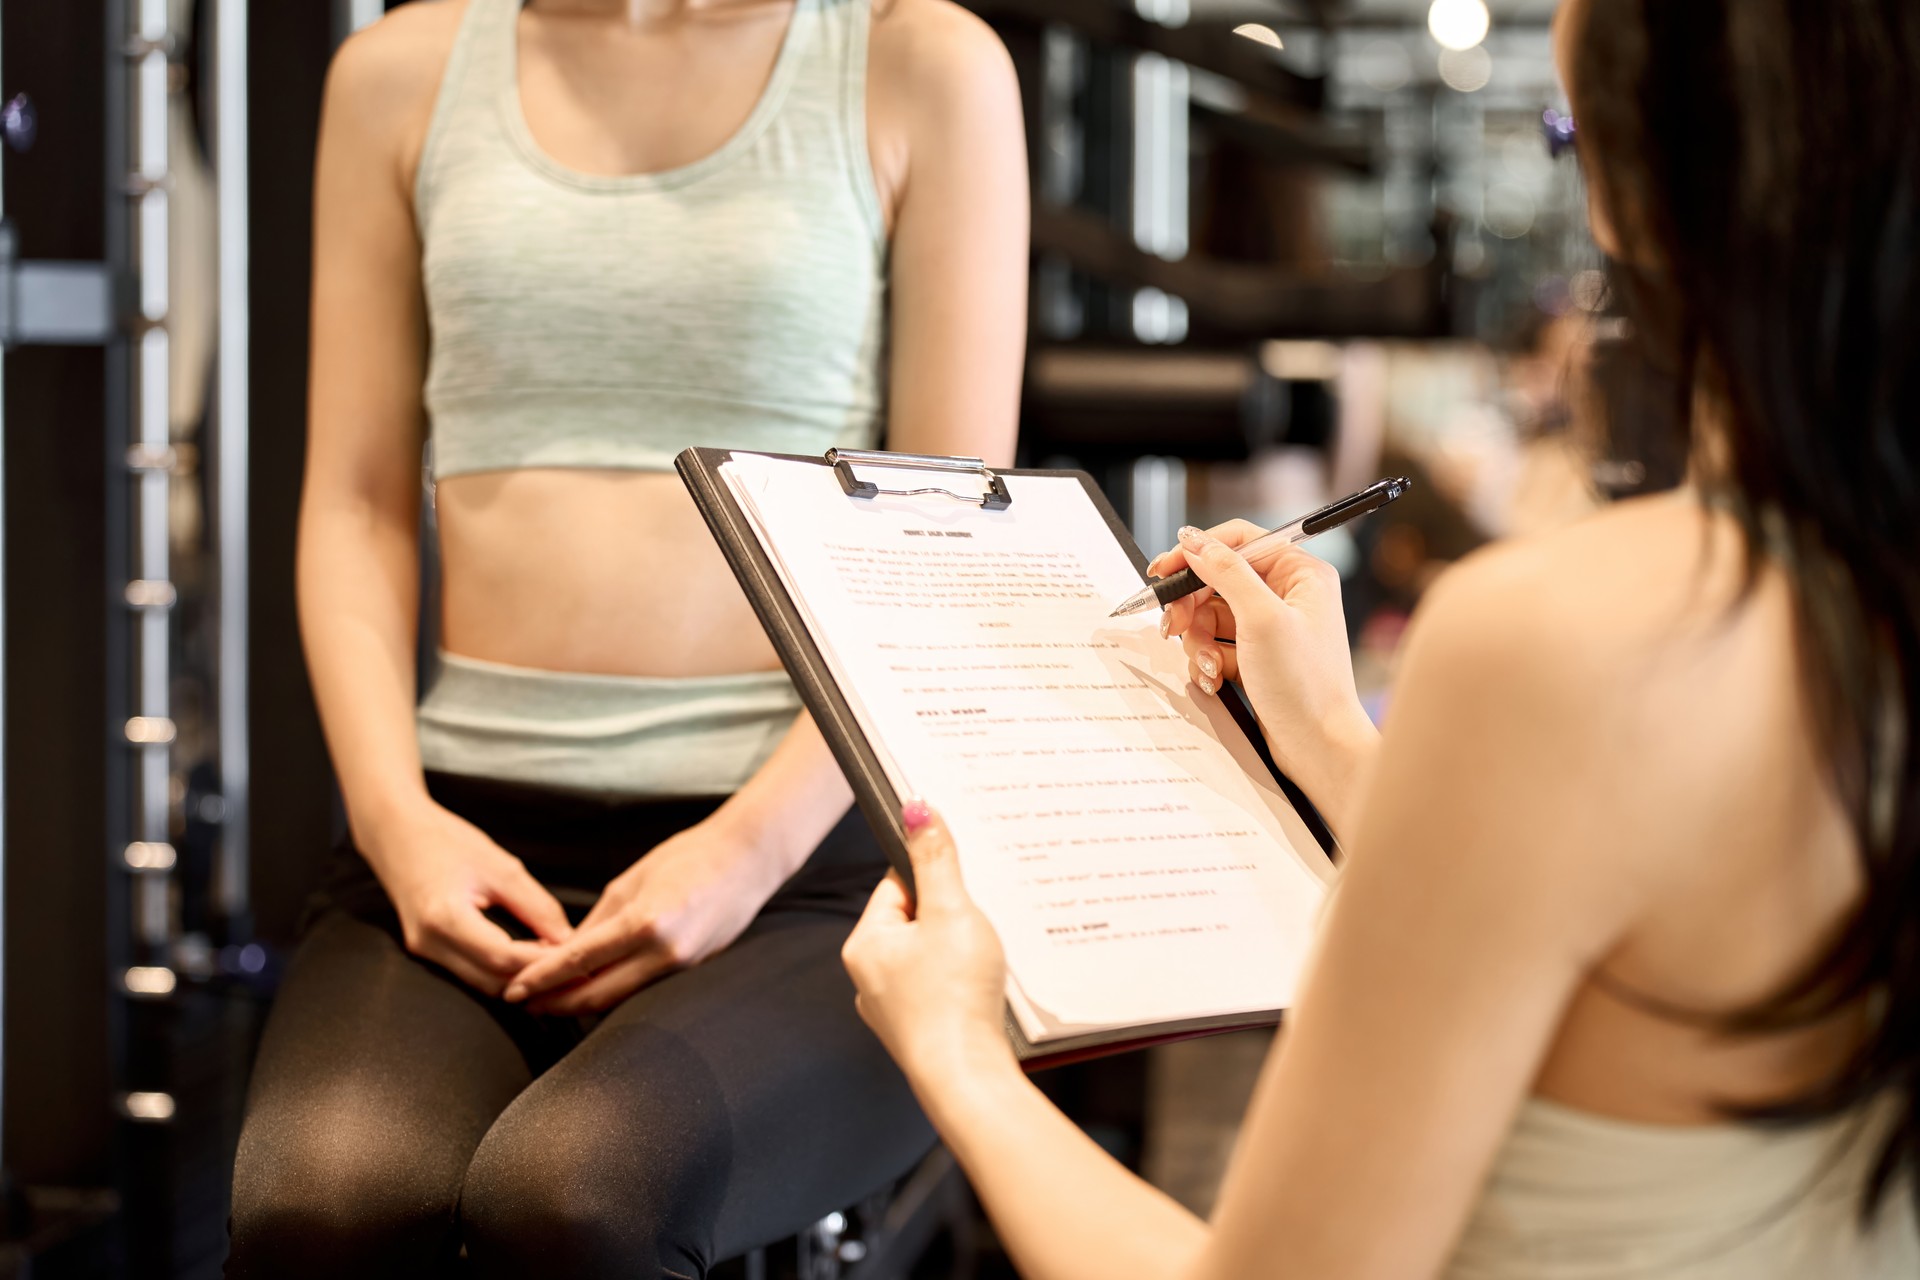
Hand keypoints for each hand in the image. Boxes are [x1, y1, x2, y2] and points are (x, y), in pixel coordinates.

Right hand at [360, 799, 572, 996]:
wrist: (396, 834)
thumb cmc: (446, 842)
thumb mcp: (501, 868)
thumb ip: (536, 906)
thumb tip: (567, 938)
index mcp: (446, 917)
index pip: (502, 958)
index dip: (541, 963)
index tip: (575, 960)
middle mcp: (430, 943)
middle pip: (492, 981)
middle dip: (535, 980)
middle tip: (574, 971)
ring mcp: (425, 951)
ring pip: (481, 984)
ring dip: (519, 980)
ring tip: (555, 964)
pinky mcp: (427, 951)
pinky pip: (470, 973)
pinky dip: (500, 972)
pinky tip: (526, 958)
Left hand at [503, 819, 779, 1014]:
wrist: (746, 860)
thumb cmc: (688, 857)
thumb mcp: (630, 882)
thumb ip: (598, 923)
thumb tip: (566, 954)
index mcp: (644, 923)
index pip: (579, 961)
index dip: (542, 979)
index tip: (514, 991)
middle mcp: (663, 952)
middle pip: (597, 995)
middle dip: (556, 1003)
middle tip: (523, 1004)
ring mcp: (681, 966)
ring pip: (620, 999)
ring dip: (582, 1002)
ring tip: (550, 1002)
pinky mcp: (692, 970)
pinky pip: (643, 990)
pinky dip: (614, 992)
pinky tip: (593, 990)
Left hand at [842, 803, 1017, 1092]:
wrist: (968, 1078)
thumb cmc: (954, 996)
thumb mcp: (950, 912)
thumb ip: (936, 858)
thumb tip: (916, 807)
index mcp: (864, 945)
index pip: (897, 887)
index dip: (934, 878)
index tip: (965, 879)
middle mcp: (870, 979)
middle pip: (917, 923)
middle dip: (952, 917)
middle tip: (982, 922)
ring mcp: (895, 1011)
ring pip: (932, 959)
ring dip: (961, 952)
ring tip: (986, 960)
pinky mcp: (922, 1033)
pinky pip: (943, 993)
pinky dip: (964, 986)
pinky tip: (986, 992)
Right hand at [1153, 522, 1380, 825]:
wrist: (1318, 746)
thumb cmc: (1305, 685)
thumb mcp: (1261, 619)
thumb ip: (1226, 573)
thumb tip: (1194, 541)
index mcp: (1300, 574)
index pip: (1237, 542)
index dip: (1197, 552)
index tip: (1163, 571)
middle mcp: (1288, 595)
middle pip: (1217, 580)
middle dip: (1191, 606)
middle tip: (1172, 625)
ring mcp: (1271, 627)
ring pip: (1211, 615)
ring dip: (1198, 640)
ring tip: (1207, 665)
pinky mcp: (1258, 656)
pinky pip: (1216, 644)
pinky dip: (1207, 660)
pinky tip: (1214, 679)